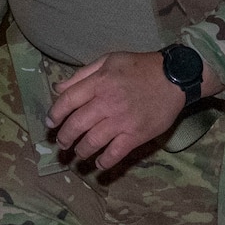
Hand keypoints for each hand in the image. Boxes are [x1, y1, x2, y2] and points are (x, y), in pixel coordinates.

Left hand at [48, 50, 216, 170]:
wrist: (174, 77)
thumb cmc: (139, 66)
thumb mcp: (109, 60)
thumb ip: (82, 74)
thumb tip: (58, 88)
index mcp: (99, 82)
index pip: (67, 101)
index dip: (55, 114)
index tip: (50, 123)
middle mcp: (107, 103)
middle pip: (76, 125)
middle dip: (65, 137)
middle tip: (62, 144)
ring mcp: (121, 121)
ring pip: (92, 142)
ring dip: (81, 151)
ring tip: (78, 154)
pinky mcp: (136, 134)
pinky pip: (115, 153)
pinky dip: (104, 162)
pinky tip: (99, 164)